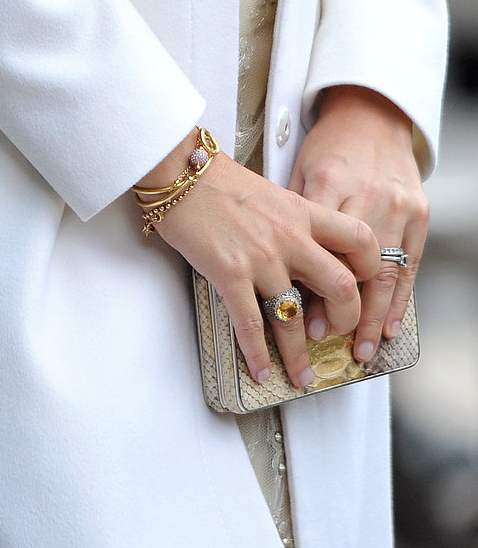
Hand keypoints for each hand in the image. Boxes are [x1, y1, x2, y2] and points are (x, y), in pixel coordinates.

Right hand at [143, 129, 377, 388]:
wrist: (178, 170)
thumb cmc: (218, 180)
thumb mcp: (270, 193)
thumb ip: (292, 221)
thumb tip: (302, 252)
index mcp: (302, 212)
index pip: (360, 239)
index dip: (370, 267)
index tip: (362, 286)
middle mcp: (290, 236)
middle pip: (341, 287)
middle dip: (344, 321)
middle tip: (334, 336)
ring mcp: (261, 257)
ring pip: (296, 318)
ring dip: (300, 356)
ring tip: (301, 377)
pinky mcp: (230, 272)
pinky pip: (250, 323)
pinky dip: (257, 354)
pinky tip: (259, 369)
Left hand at [290, 85, 425, 362]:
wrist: (371, 114)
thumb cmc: (328, 146)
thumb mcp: (301, 171)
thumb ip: (294, 216)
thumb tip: (277, 269)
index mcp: (329, 182)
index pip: (316, 246)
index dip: (306, 285)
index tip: (293, 315)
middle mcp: (366, 195)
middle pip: (354, 265)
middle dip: (342, 310)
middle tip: (325, 340)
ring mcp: (396, 205)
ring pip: (386, 271)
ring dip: (374, 316)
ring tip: (362, 349)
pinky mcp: (418, 212)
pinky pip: (410, 264)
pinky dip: (401, 299)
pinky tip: (391, 326)